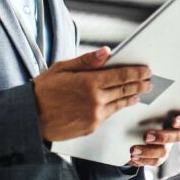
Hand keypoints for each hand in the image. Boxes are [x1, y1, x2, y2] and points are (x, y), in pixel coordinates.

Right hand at [32, 47, 151, 141]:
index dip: (136, 72)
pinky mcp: (91, 127)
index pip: (120, 75)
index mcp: (88, 82)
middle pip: (124, 89)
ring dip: (132, 97)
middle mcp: (95, 100)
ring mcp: (94, 115)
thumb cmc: (43, 91)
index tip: (146, 70)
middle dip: (139, 84)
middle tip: (149, 81)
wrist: (30, 118)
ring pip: (119, 103)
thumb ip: (86, 61)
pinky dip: (118, 107)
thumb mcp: (62, 68)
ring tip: (139, 92)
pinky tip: (122, 104)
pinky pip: (109, 115)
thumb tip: (106, 52)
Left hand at [127, 111, 179, 166]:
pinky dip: (142, 160)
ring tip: (133, 150)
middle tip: (146, 136)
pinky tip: (132, 158)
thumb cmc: (145, 113)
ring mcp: (168, 146)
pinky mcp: (159, 157)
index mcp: (175, 119)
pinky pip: (154, 161)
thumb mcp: (148, 109)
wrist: (135, 128)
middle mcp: (174, 133)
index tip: (174, 121)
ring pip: (164, 152)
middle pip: (176, 137)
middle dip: (162, 137)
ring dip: (148, 152)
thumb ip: (150, 106)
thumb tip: (140, 98)